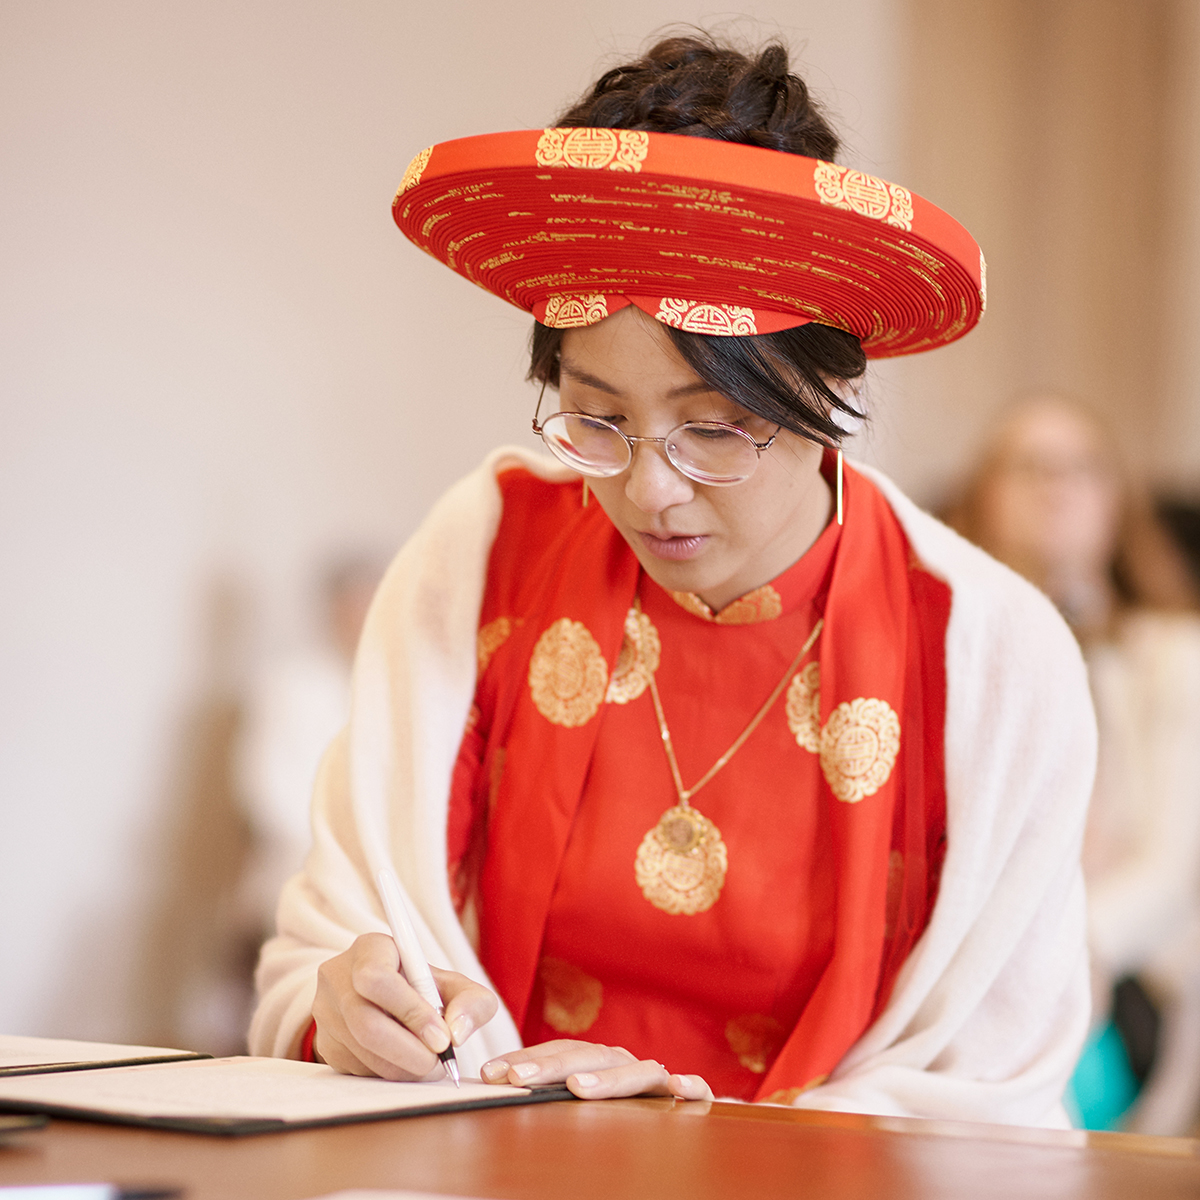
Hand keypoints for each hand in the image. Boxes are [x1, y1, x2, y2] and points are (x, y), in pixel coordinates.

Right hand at [312, 932, 497, 1079]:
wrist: (390, 1000)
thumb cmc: (425, 989)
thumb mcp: (455, 985)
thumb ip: (472, 1002)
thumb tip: (456, 1032)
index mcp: (369, 948)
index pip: (377, 979)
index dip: (410, 1011)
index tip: (442, 1038)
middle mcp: (337, 977)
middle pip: (365, 1023)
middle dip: (408, 1051)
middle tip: (438, 1064)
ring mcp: (325, 1012)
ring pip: (361, 1051)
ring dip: (401, 1068)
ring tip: (429, 1066)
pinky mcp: (324, 1044)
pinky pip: (355, 1068)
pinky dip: (387, 1074)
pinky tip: (406, 1065)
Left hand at [480, 1039, 712, 1100]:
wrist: (677, 1130)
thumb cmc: (617, 1116)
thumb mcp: (576, 1104)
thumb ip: (547, 1096)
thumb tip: (493, 1087)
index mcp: (597, 1063)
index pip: (559, 1054)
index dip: (525, 1060)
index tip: (490, 1073)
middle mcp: (625, 1065)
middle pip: (590, 1059)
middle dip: (551, 1067)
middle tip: (516, 1079)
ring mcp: (657, 1081)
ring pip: (635, 1072)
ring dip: (607, 1079)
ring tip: (577, 1088)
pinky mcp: (691, 1098)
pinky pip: (696, 1090)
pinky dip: (691, 1086)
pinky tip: (678, 1087)